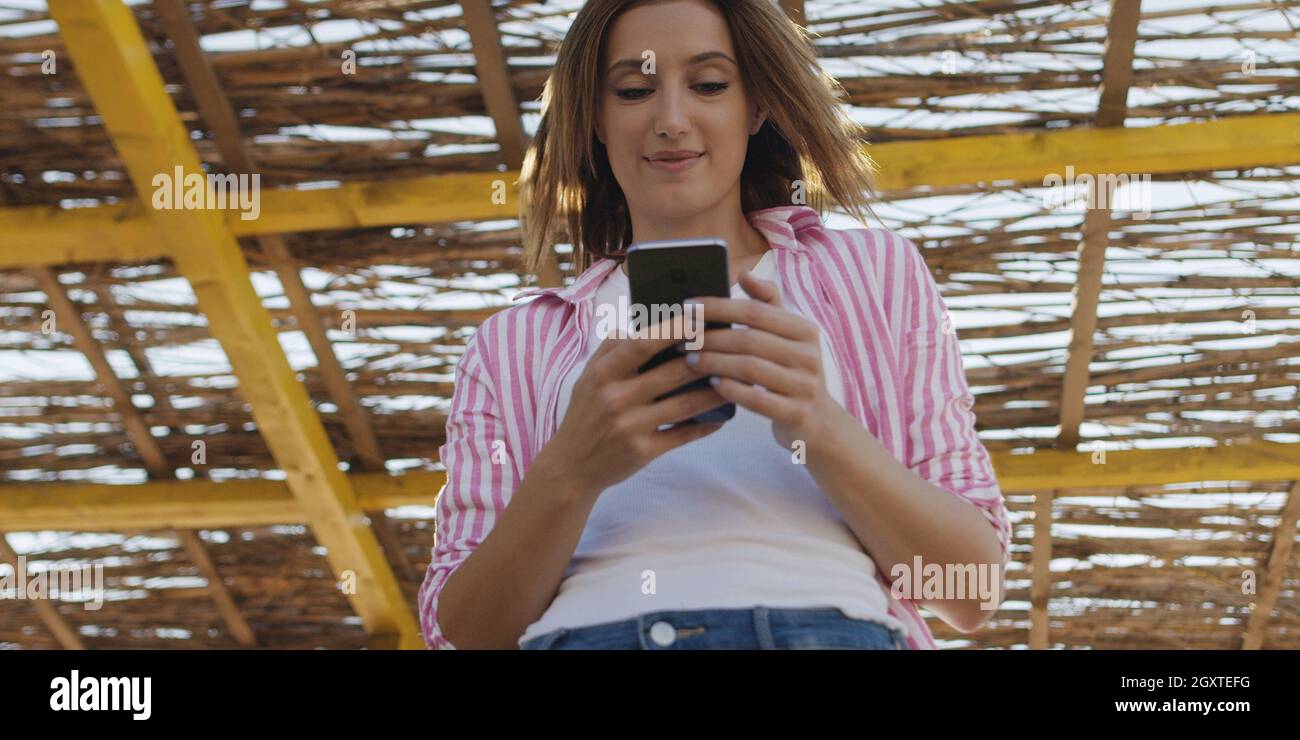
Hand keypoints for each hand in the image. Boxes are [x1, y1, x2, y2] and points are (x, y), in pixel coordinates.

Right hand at [537, 311, 727, 499]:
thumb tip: (647, 321)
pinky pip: (684, 435)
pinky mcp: (644, 451)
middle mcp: (616, 398)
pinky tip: (724, 415)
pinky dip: (707, 424)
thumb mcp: (589, 376)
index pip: (643, 343)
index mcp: (604, 373)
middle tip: (734, 344)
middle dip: (708, 357)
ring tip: (739, 377)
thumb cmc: (585, 413)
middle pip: (673, 372)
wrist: (572, 466)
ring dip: (716, 390)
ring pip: (686, 404)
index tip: (702, 315)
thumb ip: (613, 347)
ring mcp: (631, 426)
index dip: (674, 328)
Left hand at [682, 269, 839, 450]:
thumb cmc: (791, 371)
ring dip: (714, 363)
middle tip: (683, 340)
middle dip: (711, 338)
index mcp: (805, 330)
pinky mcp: (796, 414)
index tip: (687, 307)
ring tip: (689, 360)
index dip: (719, 307)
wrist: (818, 421)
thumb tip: (744, 272)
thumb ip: (767, 304)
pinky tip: (712, 383)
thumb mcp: (787, 336)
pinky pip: (756, 400)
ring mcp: (805, 386)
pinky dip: (730, 389)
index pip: (756, 311)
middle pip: (749, 340)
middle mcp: (810, 356)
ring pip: (750, 368)